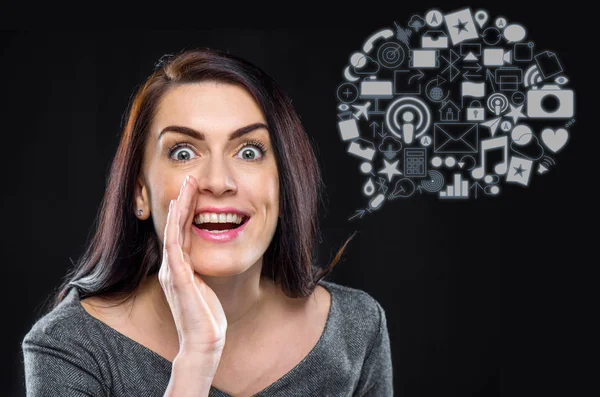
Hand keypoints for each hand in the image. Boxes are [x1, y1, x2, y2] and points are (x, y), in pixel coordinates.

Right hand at [159, 175, 227, 358]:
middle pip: (175, 227)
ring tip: (186, 186)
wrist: (203, 343)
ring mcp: (173, 272)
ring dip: (179, 207)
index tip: (192, 191)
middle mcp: (172, 268)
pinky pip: (174, 246)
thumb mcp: (204, 288)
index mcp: (179, 269)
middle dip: (182, 202)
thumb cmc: (206, 318)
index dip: (186, 211)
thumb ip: (200, 272)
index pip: (181, 233)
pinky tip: (177, 210)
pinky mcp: (179, 278)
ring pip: (173, 231)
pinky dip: (175, 226)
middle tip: (189, 179)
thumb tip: (204, 260)